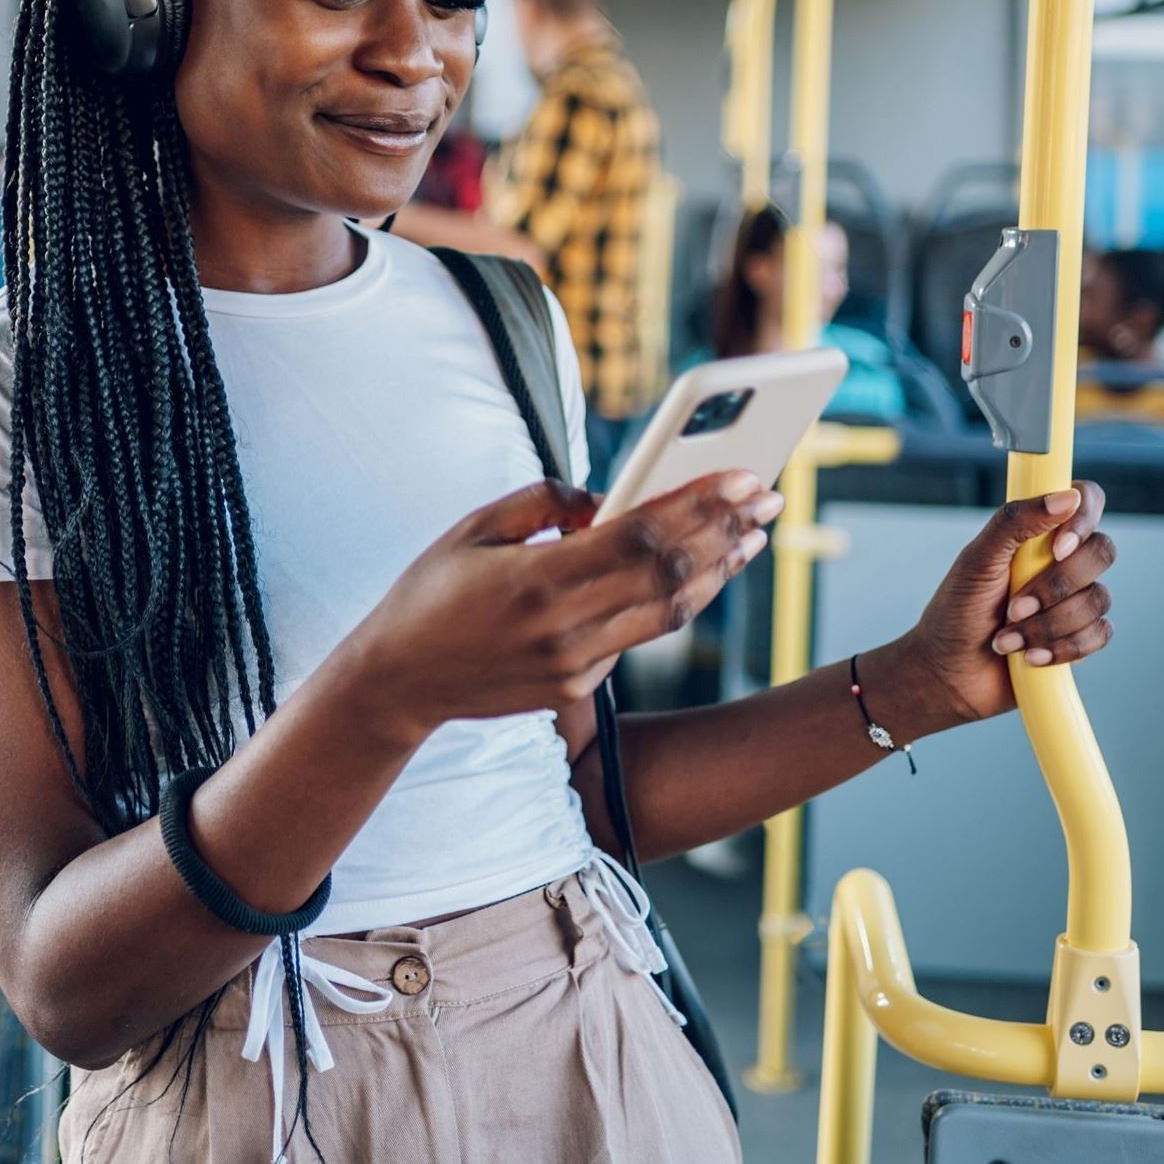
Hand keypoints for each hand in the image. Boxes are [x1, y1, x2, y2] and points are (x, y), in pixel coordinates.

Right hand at [348, 472, 782, 740]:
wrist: (396, 682)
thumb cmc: (430, 591)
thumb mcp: (474, 527)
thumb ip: (544, 501)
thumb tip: (606, 496)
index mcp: (537, 580)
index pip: (641, 536)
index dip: (700, 505)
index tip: (743, 477)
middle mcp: (564, 629)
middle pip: (669, 575)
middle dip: (727, 531)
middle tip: (767, 497)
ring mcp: (574, 665)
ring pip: (669, 613)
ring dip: (719, 571)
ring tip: (753, 536)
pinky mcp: (576, 686)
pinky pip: (639, 636)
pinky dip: (676, 600)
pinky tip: (702, 571)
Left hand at [892, 482, 1114, 728]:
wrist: (950, 675)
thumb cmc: (956, 612)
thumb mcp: (977, 561)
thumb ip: (1015, 522)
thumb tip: (1067, 496)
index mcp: (1036, 533)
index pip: (1084, 500)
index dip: (1083, 520)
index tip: (1058, 549)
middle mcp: (1061, 561)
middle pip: (1102, 552)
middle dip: (1055, 587)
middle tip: (1011, 607)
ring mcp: (1073, 599)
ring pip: (1099, 599)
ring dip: (1048, 625)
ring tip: (1006, 638)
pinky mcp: (1080, 636)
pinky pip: (1100, 634)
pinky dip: (1063, 648)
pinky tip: (1030, 657)